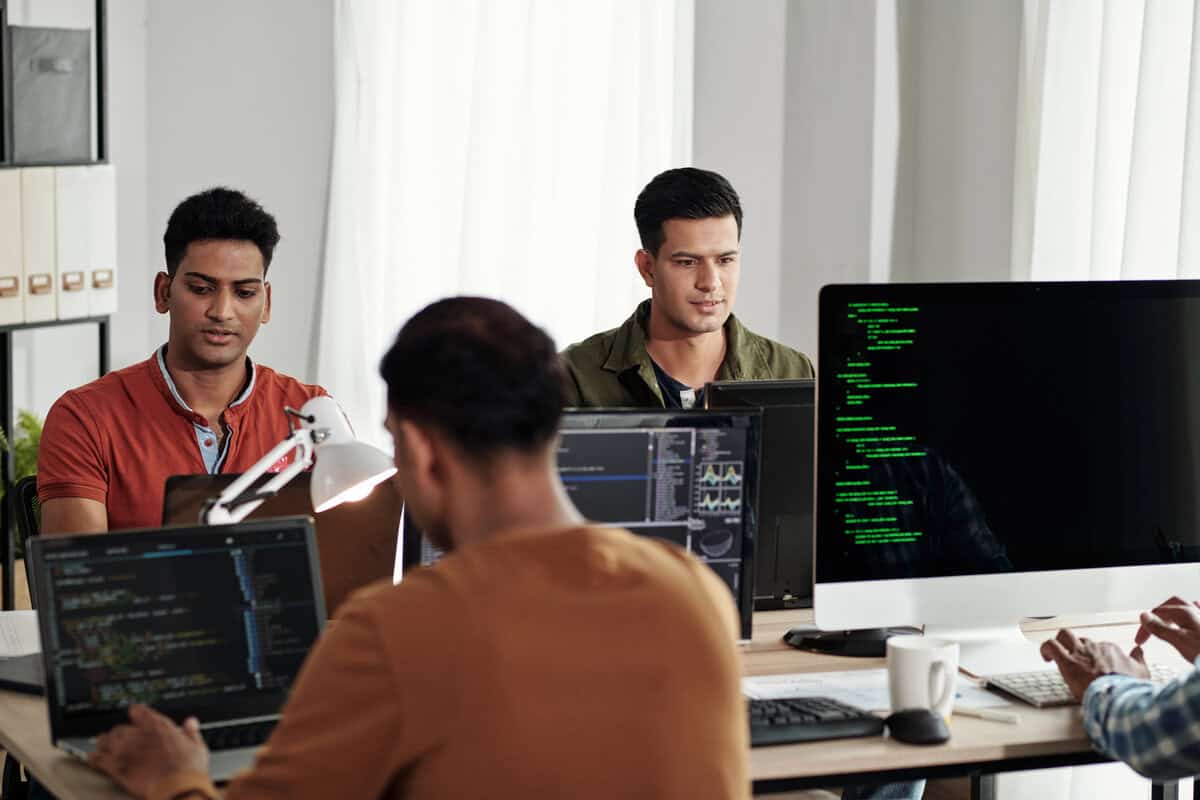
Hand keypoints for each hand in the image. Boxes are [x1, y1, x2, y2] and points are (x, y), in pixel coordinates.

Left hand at [89, 705, 208, 796]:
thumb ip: (191, 732)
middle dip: (118, 732)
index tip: (135, 715)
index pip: (139, 711)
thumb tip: (191, 723)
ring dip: (103, 743)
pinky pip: (100, 760)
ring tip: (101, 745)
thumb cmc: (188, 767)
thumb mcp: (197, 746)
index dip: (136, 713)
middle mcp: (139, 735)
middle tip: (117, 736)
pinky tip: (92, 759)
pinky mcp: (118, 768)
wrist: (178, 786)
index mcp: (158, 727)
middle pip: (120, 728)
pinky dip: (95, 759)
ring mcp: (127, 751)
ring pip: (106, 741)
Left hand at [1039, 629, 1149, 700]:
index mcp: (1111, 650)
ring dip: (1059, 642)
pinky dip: (1045, 648)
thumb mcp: (1142, 673)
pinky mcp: (1067, 661)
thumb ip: (1139, 660)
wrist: (1118, 697)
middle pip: (1081, 640)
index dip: (1094, 655)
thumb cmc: (1129, 688)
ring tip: (1055, 653)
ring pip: (1064, 635)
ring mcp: (1080, 652)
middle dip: (1076, 647)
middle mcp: (1094, 647)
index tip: (1092, 665)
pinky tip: (1045, 657)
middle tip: (1073, 659)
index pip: (1099, 646)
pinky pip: (1051, 645)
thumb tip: (1138, 650)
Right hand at [1134, 596, 1199, 662]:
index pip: (1156, 613)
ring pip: (1184, 608)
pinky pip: (1198, 613)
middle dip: (1157, 615)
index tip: (1140, 640)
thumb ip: (1160, 628)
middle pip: (1170, 606)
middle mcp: (1195, 611)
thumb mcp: (1179, 641)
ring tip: (1165, 622)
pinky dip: (1189, 615)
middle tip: (1149, 628)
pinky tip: (1190, 619)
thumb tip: (1144, 617)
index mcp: (1185, 612)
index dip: (1145, 626)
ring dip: (1172, 613)